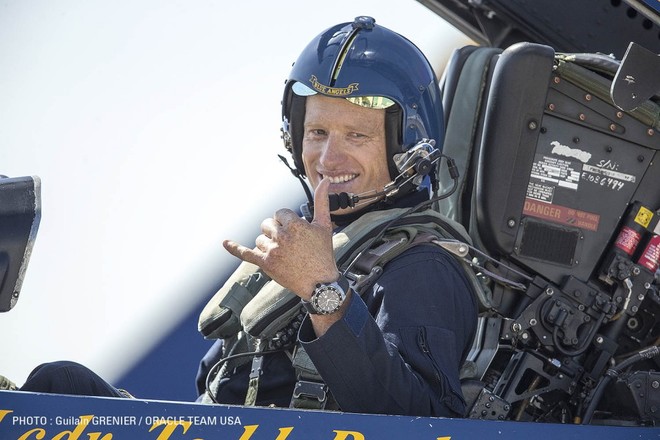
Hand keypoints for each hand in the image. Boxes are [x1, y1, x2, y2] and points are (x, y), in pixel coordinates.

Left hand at [223, 178, 338, 298]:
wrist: (320, 283)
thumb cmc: (323, 254)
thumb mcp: (324, 225)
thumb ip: (321, 201)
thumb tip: (324, 181)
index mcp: (295, 225)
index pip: (280, 213)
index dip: (287, 222)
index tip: (296, 233)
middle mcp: (282, 236)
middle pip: (267, 224)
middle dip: (276, 231)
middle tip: (290, 245)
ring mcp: (272, 250)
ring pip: (260, 239)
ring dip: (269, 244)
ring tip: (284, 255)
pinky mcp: (265, 264)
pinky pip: (245, 253)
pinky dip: (234, 248)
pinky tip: (225, 243)